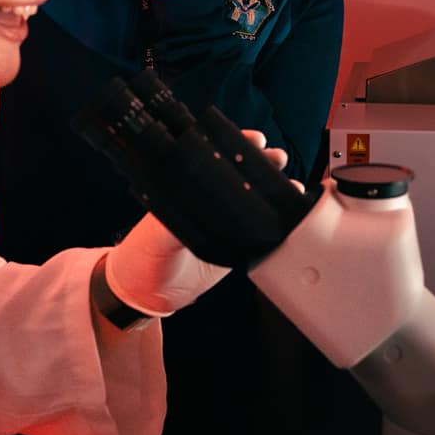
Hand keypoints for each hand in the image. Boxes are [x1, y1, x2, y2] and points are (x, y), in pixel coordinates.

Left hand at [104, 129, 287, 314]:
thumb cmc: (143, 256)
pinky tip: (289, 213)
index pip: (215, 156)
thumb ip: (183, 219)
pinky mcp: (234, 245)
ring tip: (291, 184)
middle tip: (277, 157)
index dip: (237, 145)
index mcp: (186, 187)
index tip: (255, 140)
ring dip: (273, 187)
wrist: (148, 294)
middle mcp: (207, 200)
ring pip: (254, 197)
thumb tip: (209, 204)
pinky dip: (276, 218)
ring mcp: (223, 221)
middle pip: (240, 173)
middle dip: (262, 161)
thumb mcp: (159, 233)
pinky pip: (259, 227)